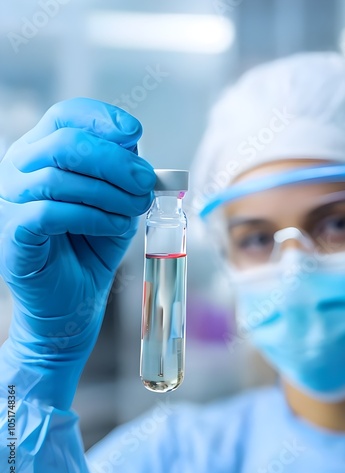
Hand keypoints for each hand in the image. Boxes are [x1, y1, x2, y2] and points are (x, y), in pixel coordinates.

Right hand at [0, 98, 155, 406]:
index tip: (136, 134)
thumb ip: (124, 174)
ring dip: (110, 193)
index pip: (66, 116)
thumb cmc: (95, 244)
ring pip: (58, 177)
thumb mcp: (118, 201)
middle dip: (114, 160)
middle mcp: (21, 169)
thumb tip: (137, 145)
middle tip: (145, 181)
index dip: (102, 118)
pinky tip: (115, 225)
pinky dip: (92, 216)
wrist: (76, 297)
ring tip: (135, 210)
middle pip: (64, 143)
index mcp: (45, 153)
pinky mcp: (13, 234)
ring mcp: (11, 201)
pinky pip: (50, 213)